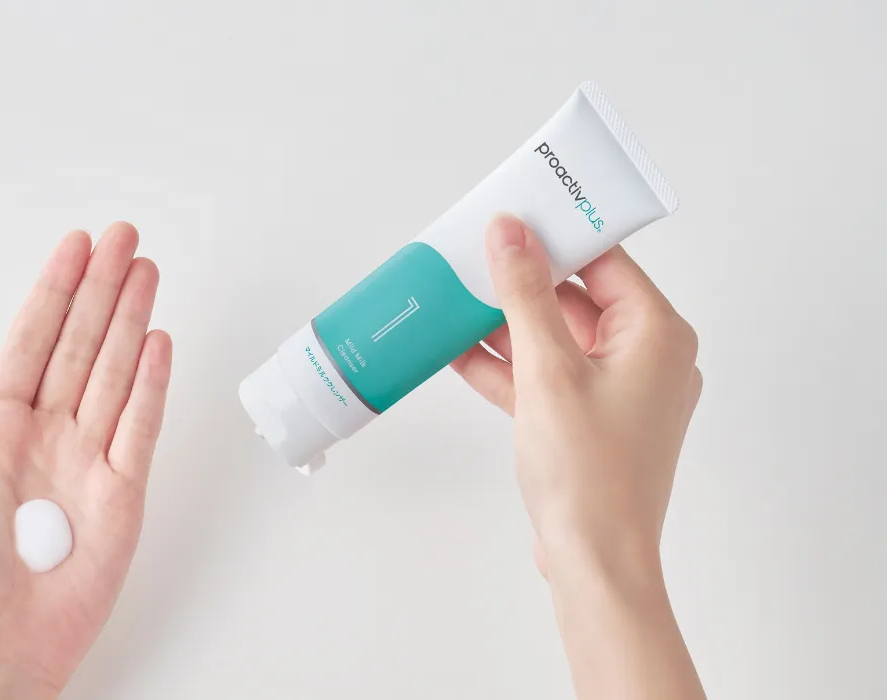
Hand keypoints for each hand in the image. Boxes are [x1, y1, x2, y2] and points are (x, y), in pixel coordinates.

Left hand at [0, 223, 171, 699]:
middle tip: (122, 237)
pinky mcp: (123, 495)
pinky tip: (157, 342)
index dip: (54, 291)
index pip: (31, 341)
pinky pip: (139, 427)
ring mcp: (88, 461)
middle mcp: (46, 436)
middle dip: (102, 287)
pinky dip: (150, 384)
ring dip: (131, 319)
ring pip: (115, 372)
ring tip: (145, 270)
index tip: (73, 248)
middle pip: (81, 343)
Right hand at [451, 214, 704, 699]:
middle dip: (521, 282)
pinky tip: (459, 350)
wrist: (593, 560)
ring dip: (506, 323)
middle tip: (475, 256)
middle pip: (577, 296)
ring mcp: (617, 391)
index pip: (606, 260)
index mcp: (656, 334)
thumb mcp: (548, 370)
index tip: (515, 215)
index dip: (558, 234)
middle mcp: (645, 357)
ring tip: (456, 299)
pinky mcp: (588, 419)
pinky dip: (508, 364)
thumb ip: (525, 295)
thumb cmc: (590, 476)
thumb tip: (510, 234)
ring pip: (556, 337)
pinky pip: (547, 375)